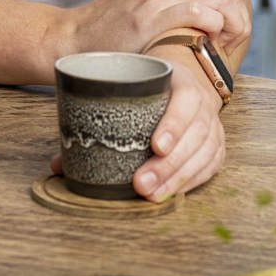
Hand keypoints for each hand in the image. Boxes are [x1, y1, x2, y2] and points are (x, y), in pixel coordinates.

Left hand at [47, 51, 226, 198]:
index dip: (174, 124)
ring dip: (177, 178)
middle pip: (194, 134)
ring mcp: (212, 124)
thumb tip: (60, 165)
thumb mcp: (122, 88)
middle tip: (141, 184)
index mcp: (179, 80)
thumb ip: (93, 116)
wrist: (174, 80)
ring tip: (151, 195)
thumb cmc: (140, 88)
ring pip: (203, 154)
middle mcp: (202, 102)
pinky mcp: (215, 145)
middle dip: (168, 164)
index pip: (185, 100)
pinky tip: (170, 194)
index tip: (155, 146)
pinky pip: (209, 166)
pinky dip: (190, 181)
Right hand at [62, 0, 250, 58]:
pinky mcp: (151, 15)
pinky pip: (202, 14)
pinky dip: (212, 30)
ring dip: (228, 24)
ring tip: (219, 41)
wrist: (79, 37)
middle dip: (236, 12)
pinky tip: (204, 43)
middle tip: (229, 35)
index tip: (229, 15)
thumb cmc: (117, 17)